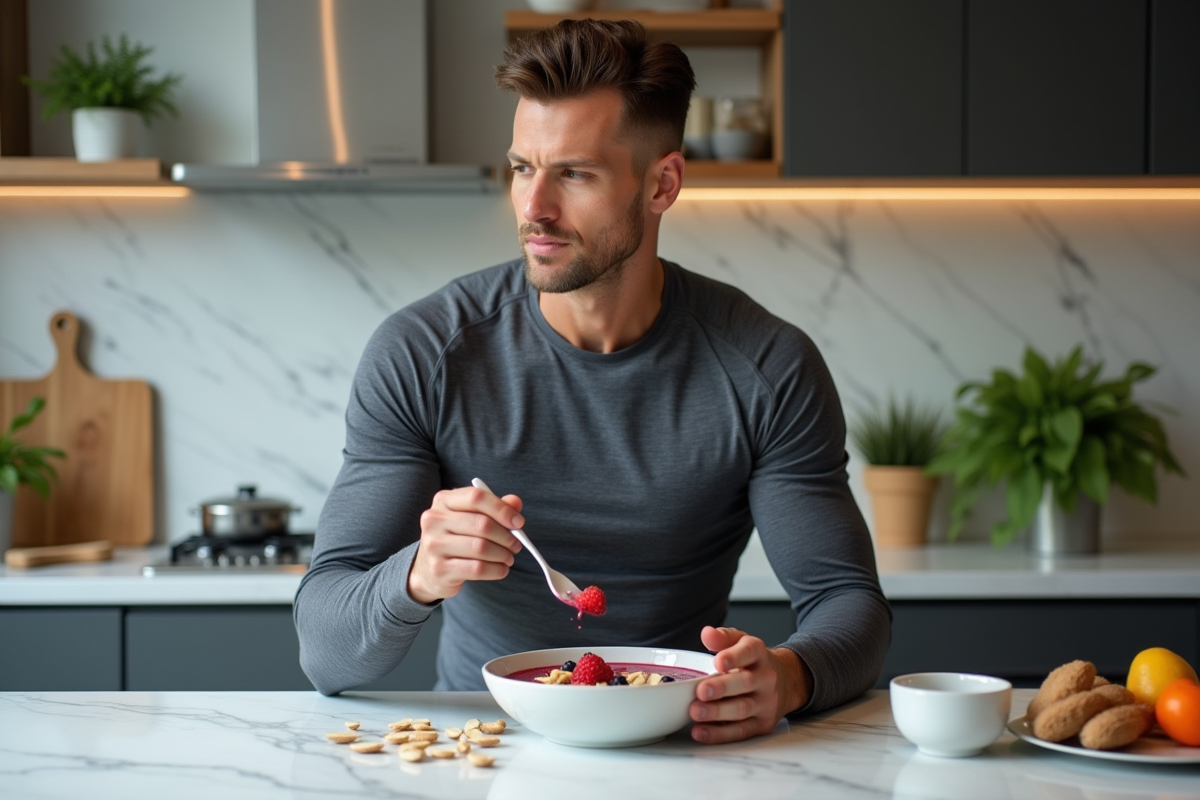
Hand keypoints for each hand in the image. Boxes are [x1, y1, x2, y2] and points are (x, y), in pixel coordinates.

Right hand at [407, 484, 524, 604]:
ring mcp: (434, 545)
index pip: (476, 497)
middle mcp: (434, 520)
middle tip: (516, 544)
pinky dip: (496, 570)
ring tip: (509, 557)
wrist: (429, 569)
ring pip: (481, 548)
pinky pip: (477, 569)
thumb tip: (516, 502)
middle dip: (506, 536)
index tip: (518, 522)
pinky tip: (501, 569)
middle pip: (482, 524)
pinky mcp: (439, 569)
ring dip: (503, 554)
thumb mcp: (472, 517)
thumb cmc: (457, 537)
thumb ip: (495, 507)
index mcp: (443, 500)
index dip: (502, 509)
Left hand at [689, 625, 811, 744]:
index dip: (734, 657)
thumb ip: (723, 637)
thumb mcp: (742, 642)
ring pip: (742, 709)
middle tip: (701, 691)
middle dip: (722, 688)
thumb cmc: (754, 662)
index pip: (748, 652)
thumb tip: (707, 634)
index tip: (719, 661)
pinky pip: (740, 731)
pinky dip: (719, 734)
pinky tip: (701, 731)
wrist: (786, 682)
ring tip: (696, 712)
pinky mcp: (761, 724)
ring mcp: (766, 703)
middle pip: (745, 683)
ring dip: (717, 713)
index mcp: (758, 654)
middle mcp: (766, 678)